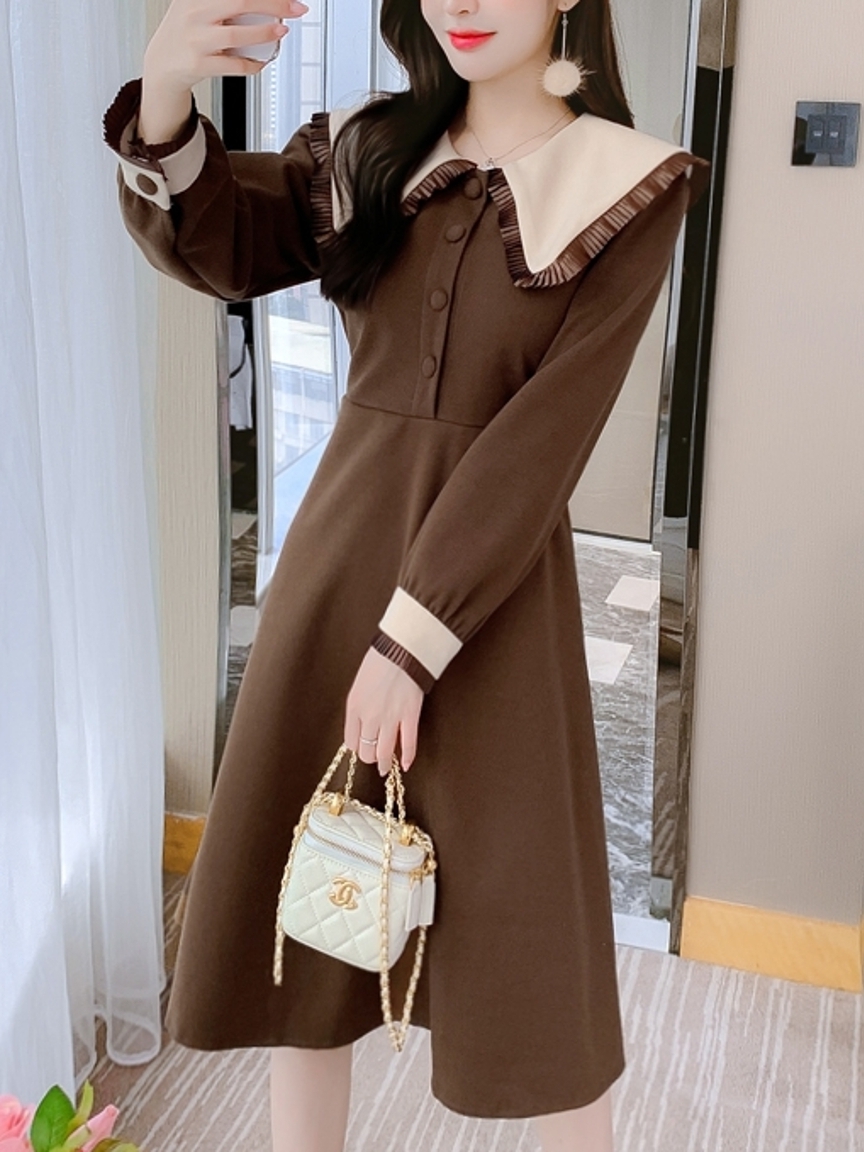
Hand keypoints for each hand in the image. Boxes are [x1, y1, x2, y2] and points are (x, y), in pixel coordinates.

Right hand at [143, 0, 308, 95]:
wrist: (162, 63)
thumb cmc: (187, 32)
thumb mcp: (197, 5)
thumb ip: (225, 3)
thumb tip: (266, 4)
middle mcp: (194, 14)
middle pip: (240, 2)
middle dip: (273, 4)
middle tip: (295, 8)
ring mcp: (196, 40)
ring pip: (236, 35)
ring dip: (264, 33)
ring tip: (281, 31)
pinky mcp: (199, 65)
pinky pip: (233, 65)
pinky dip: (253, 64)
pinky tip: (262, 61)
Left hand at [344, 648, 423, 775]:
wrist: (402, 648)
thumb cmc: (381, 660)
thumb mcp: (360, 683)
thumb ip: (361, 705)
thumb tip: (366, 724)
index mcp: (354, 706)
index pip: (350, 741)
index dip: (357, 748)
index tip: (363, 748)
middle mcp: (369, 716)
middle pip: (366, 751)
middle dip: (371, 757)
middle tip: (376, 759)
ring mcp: (390, 718)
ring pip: (385, 753)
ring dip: (385, 764)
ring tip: (386, 768)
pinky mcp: (410, 716)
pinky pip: (408, 744)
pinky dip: (408, 757)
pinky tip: (406, 765)